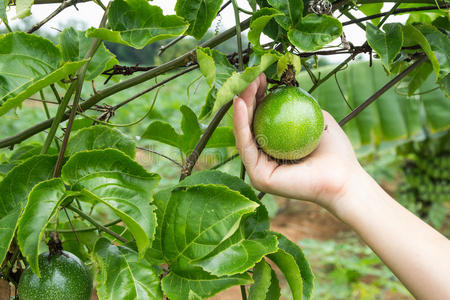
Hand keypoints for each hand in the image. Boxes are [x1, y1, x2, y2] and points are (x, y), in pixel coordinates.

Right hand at [233, 73, 362, 213]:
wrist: (343, 178)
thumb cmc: (335, 152)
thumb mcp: (316, 118)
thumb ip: (297, 105)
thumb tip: (282, 85)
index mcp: (274, 148)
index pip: (261, 120)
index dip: (258, 97)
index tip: (261, 77)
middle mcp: (263, 159)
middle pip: (249, 125)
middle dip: (247, 98)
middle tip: (250, 77)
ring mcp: (258, 169)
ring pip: (243, 134)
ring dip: (241, 107)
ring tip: (245, 85)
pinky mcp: (258, 176)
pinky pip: (246, 146)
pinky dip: (241, 124)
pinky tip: (241, 103)